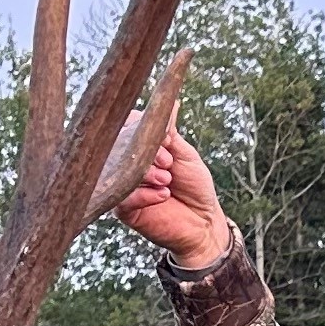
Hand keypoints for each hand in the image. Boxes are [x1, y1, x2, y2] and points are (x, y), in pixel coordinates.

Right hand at [113, 125, 233, 269]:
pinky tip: (163, 195)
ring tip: (167, 180)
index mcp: (140, 146)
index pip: (127, 125)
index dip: (143, 128)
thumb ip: (170, 133)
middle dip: (146, 152)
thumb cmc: (194, 185)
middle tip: (168, 162)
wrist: (204, 221)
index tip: (166, 139)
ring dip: (146, 173)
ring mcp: (123, 185)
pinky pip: (122, 198)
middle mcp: (127, 163)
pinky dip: (144, 195)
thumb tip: (167, 104)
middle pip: (120, 146)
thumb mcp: (185, 154)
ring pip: (120, 171)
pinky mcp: (124, 209)